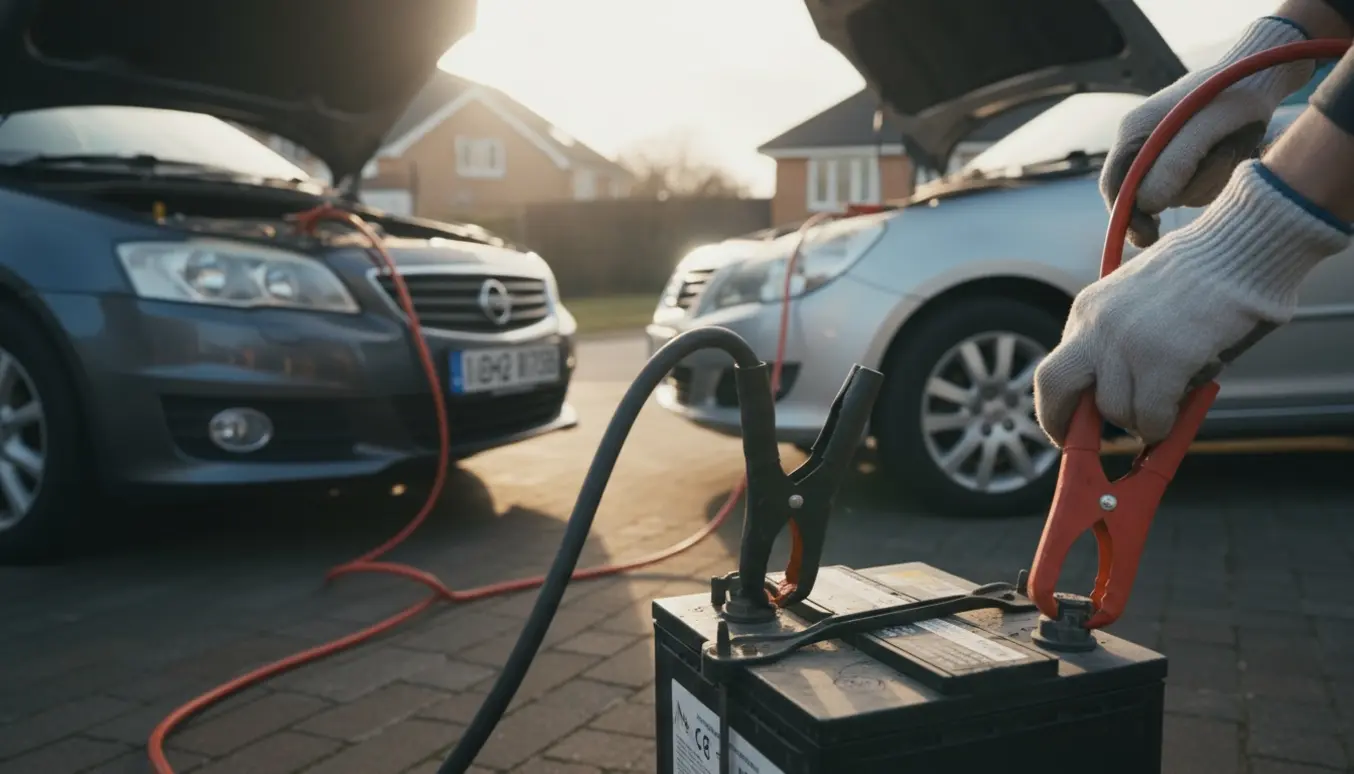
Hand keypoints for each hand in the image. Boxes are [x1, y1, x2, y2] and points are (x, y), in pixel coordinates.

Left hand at [1037, 161, 1349, 445]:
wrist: (1241, 247)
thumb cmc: (1204, 277)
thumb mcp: (1140, 305)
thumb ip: (1120, 346)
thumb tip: (1114, 405)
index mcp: (1088, 311)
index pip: (1053, 370)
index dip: (1057, 409)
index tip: (1068, 432)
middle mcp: (1096, 324)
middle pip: (1053, 386)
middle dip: (1063, 425)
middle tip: (1084, 449)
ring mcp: (1127, 341)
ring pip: (1113, 410)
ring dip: (1139, 422)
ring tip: (1166, 406)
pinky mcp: (1163, 358)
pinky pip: (1151, 416)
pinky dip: (1163, 426)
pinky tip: (1176, 415)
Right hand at [1101, 16, 1313, 246]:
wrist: (1262, 70)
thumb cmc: (1233, 95)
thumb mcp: (1205, 129)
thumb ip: (1174, 165)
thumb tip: (1148, 205)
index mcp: (1134, 131)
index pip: (1114, 186)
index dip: (1125, 216)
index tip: (1147, 238)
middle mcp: (1143, 142)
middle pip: (1141, 194)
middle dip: (1172, 197)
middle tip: (1195, 202)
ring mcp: (1164, 150)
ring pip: (1172, 192)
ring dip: (1201, 185)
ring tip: (1228, 155)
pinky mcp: (1186, 155)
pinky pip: (1191, 185)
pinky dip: (1212, 179)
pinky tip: (1229, 156)